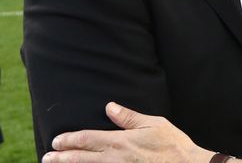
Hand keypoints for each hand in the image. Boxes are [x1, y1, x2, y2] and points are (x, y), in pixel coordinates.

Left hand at [43, 102, 214, 162]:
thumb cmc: (172, 145)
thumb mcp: (154, 124)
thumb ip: (129, 117)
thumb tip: (109, 107)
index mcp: (121, 142)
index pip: (87, 140)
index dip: (69, 140)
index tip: (56, 141)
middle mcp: (115, 159)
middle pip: (80, 158)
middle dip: (61, 158)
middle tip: (46, 158)